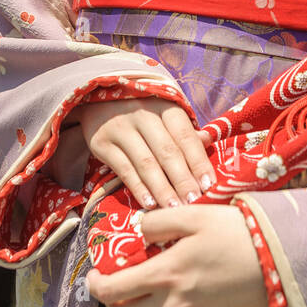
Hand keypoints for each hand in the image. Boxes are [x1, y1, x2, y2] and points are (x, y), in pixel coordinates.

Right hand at [74, 96, 213, 209]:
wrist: (97, 97)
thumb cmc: (142, 110)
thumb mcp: (164, 112)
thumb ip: (184, 131)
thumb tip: (209, 143)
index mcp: (165, 106)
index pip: (185, 136)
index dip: (198, 162)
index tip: (210, 186)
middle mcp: (143, 115)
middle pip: (167, 152)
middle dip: (183, 180)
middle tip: (194, 203)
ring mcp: (120, 128)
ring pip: (146, 163)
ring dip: (162, 189)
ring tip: (175, 209)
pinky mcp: (101, 143)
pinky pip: (124, 170)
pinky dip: (138, 188)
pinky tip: (150, 204)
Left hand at [84, 204, 269, 306]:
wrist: (281, 263)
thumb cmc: (237, 233)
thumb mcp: (195, 215)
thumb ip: (158, 221)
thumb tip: (135, 230)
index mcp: (165, 275)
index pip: (112, 291)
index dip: (95, 284)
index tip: (95, 272)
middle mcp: (172, 306)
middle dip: (109, 299)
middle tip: (113, 281)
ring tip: (134, 298)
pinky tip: (164, 304)